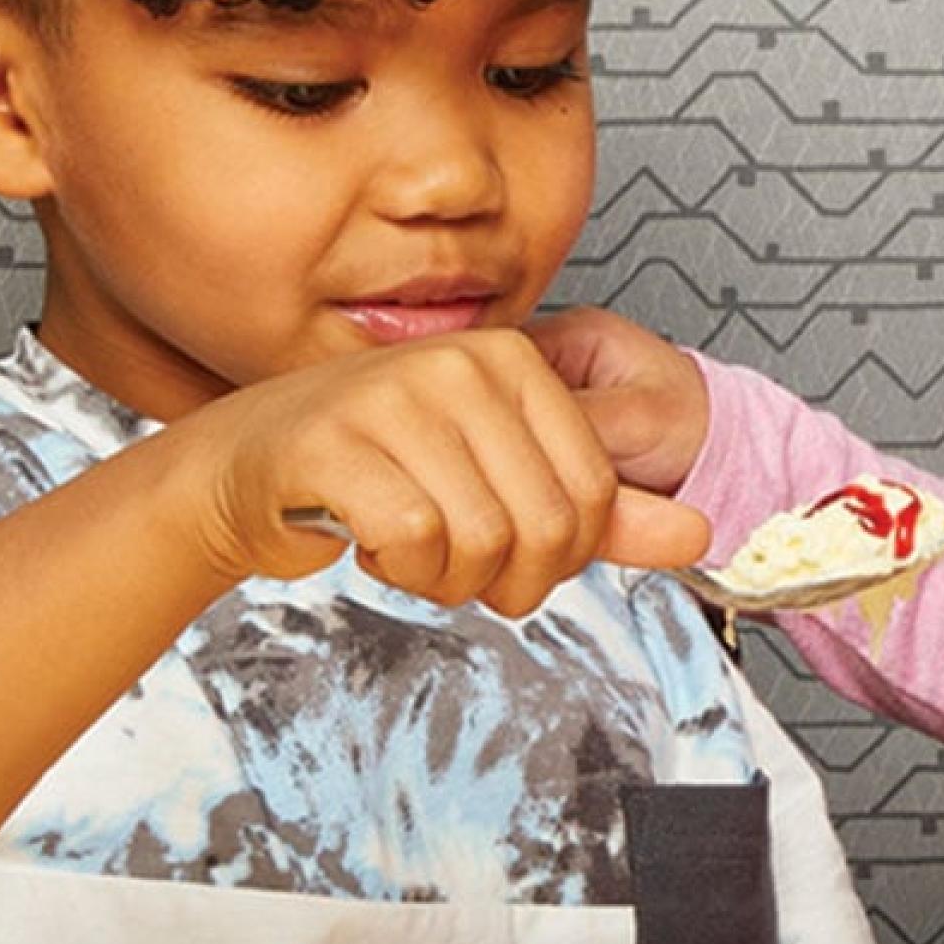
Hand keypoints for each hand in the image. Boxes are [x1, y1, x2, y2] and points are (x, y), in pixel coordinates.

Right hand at [170, 329, 709, 614]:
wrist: (241, 470)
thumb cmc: (376, 473)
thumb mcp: (501, 484)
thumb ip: (601, 513)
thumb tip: (701, 532)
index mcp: (516, 362)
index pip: (592, 497)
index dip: (558, 561)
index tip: (508, 561)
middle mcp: (462, 364)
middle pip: (543, 529)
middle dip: (503, 580)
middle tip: (453, 566)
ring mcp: (397, 394)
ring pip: (481, 542)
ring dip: (444, 579)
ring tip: (405, 546)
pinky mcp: (336, 440)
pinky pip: (414, 542)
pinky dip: (397, 570)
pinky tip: (366, 541)